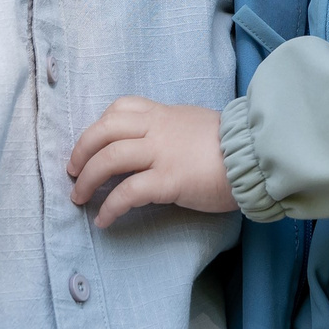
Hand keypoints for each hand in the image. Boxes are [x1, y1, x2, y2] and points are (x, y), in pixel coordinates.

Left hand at [66, 97, 233, 225]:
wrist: (256, 156)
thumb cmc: (232, 145)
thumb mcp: (195, 124)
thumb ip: (171, 130)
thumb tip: (154, 146)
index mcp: (164, 114)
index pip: (119, 108)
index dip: (97, 127)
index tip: (90, 145)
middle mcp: (157, 129)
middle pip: (103, 132)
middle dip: (80, 152)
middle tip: (72, 172)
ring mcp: (161, 154)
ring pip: (108, 158)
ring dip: (86, 180)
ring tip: (78, 198)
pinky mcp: (169, 180)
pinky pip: (128, 193)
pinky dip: (109, 207)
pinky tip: (104, 220)